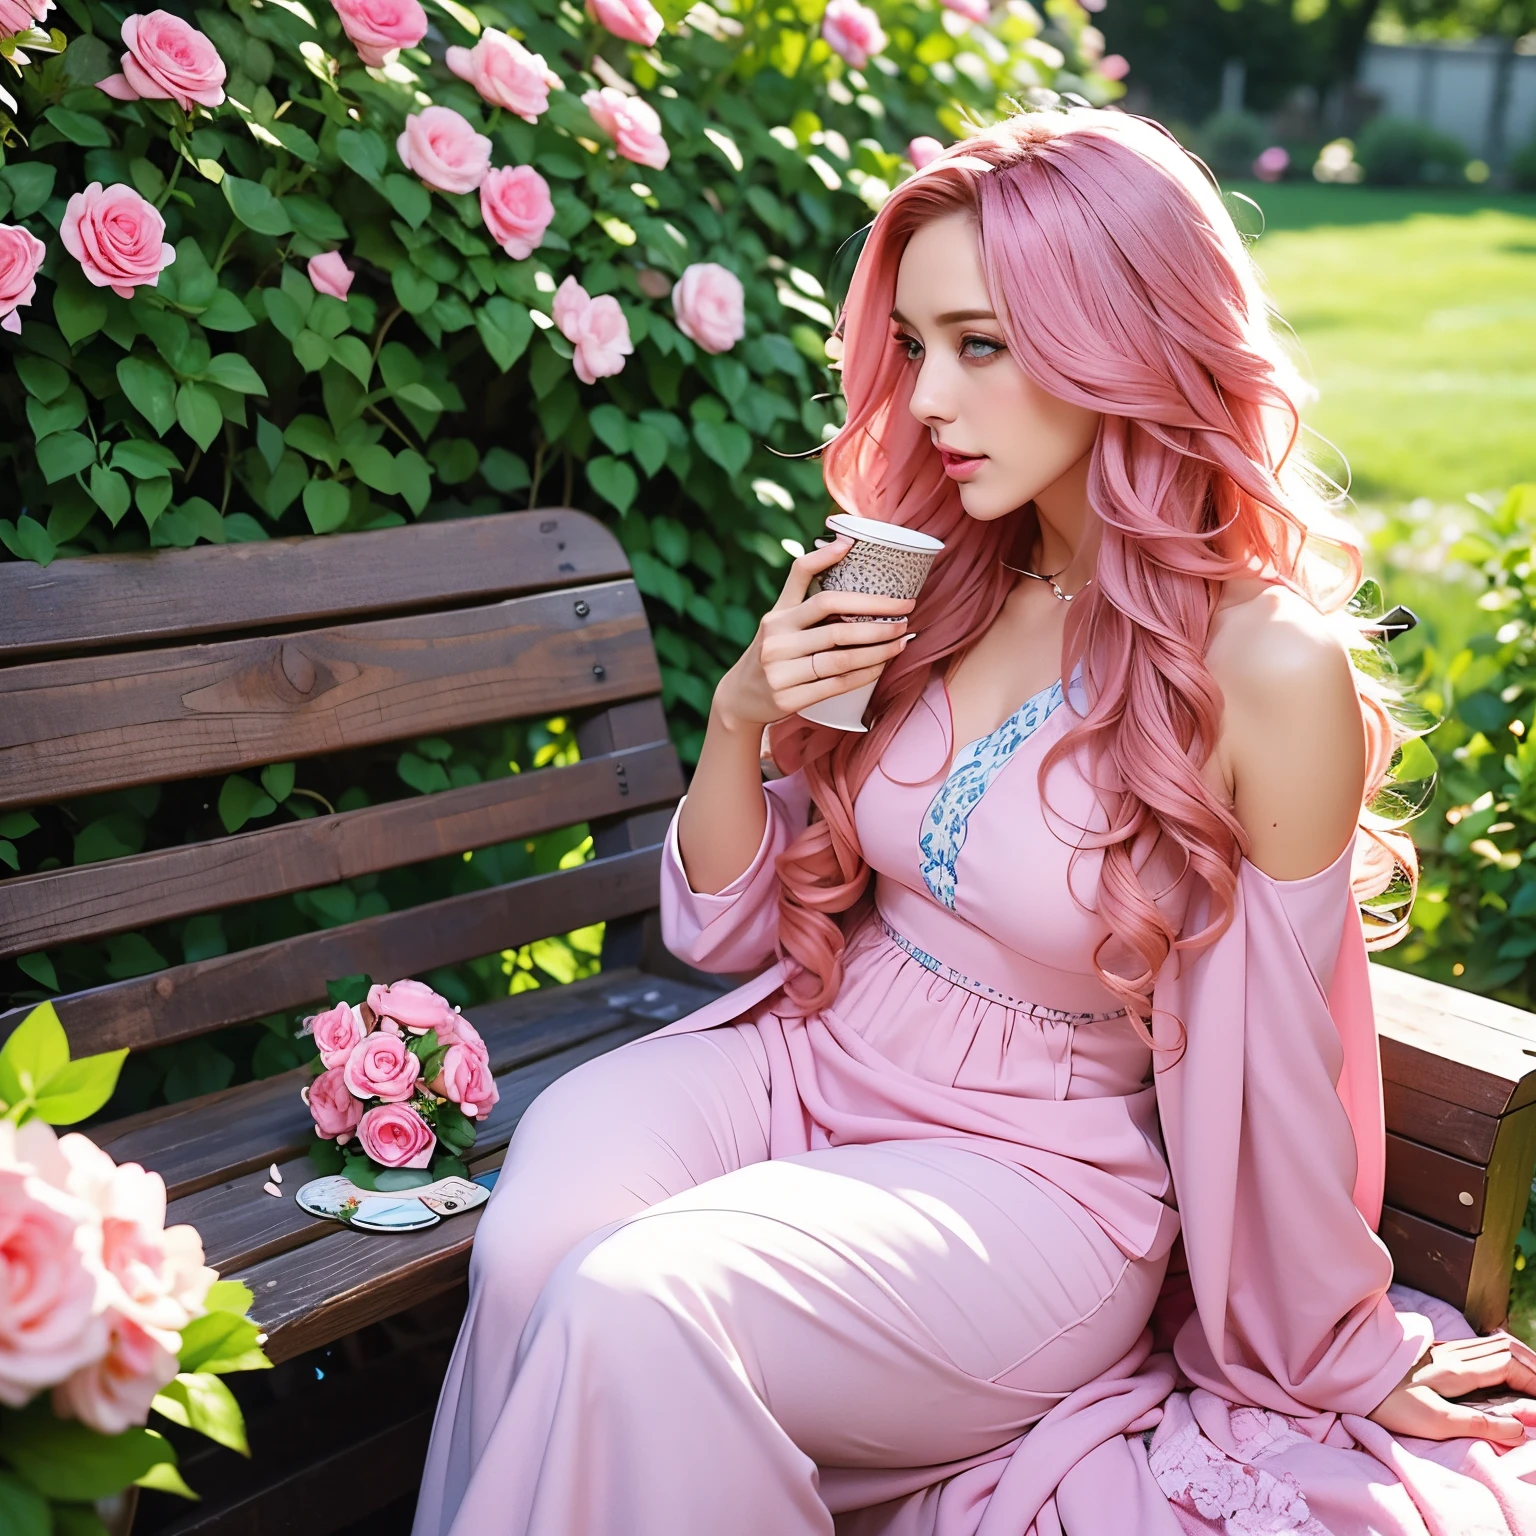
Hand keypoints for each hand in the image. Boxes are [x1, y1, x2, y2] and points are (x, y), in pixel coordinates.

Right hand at [711, 534, 917, 732]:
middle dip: (878, 620)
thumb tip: (843, 545)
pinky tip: (881, 666)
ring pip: (840, 658)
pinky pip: (836, 684)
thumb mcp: (778, 618)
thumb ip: (803, 589)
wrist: (741, 696)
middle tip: (905, 615)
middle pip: (836, 627)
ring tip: (900, 642)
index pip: (810, 587)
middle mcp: (776, 640)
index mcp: (777, 616)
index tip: (862, 555)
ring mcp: (781, 671)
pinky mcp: (789, 698)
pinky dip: (864, 674)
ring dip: (877, 650)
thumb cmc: (772, 651)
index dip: (834, 567)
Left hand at [1366, 1334, 1535, 1444]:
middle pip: (1506, 1347)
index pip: (1509, 1364)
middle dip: (1533, 1364)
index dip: (1534, 1379)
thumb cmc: (1387, 1401)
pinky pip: (1478, 1345)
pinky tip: (1501, 1365)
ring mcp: (1442, 1348)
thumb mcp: (1433, 1421)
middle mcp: (1452, 1353)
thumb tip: (1519, 1427)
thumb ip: (1478, 1424)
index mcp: (1456, 1369)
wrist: (1347, 1373)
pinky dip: (1501, 1353)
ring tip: (1533, 1377)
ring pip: (1492, 1342)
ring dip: (1519, 1356)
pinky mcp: (1433, 1351)